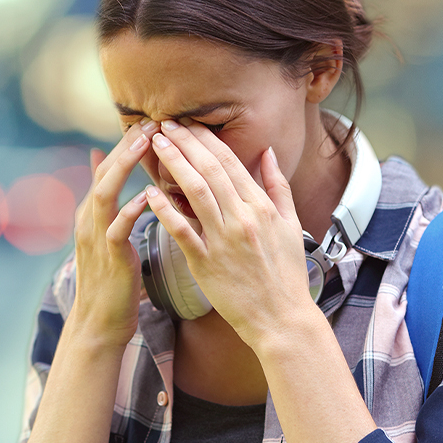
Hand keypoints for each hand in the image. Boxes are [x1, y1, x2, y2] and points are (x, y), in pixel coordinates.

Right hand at [71, 119, 159, 346]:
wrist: (100, 323)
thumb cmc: (112, 277)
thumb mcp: (107, 232)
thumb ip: (107, 198)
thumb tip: (102, 161)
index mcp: (93, 213)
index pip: (109, 168)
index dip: (128, 144)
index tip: (152, 121)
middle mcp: (89, 220)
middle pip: (105, 172)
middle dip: (127, 145)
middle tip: (151, 120)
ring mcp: (96, 238)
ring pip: (106, 193)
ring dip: (125, 166)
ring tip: (146, 143)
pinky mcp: (109, 258)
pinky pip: (117, 229)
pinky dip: (130, 210)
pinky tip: (146, 196)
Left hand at [144, 120, 314, 349]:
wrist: (282, 318)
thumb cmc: (286, 274)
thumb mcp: (291, 225)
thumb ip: (278, 186)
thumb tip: (268, 152)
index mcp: (262, 207)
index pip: (230, 162)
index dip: (206, 139)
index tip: (188, 123)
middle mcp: (243, 218)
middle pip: (210, 170)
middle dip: (185, 143)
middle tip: (164, 123)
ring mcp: (223, 240)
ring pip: (195, 193)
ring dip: (174, 164)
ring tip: (156, 144)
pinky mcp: (206, 263)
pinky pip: (182, 231)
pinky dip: (166, 210)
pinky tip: (150, 192)